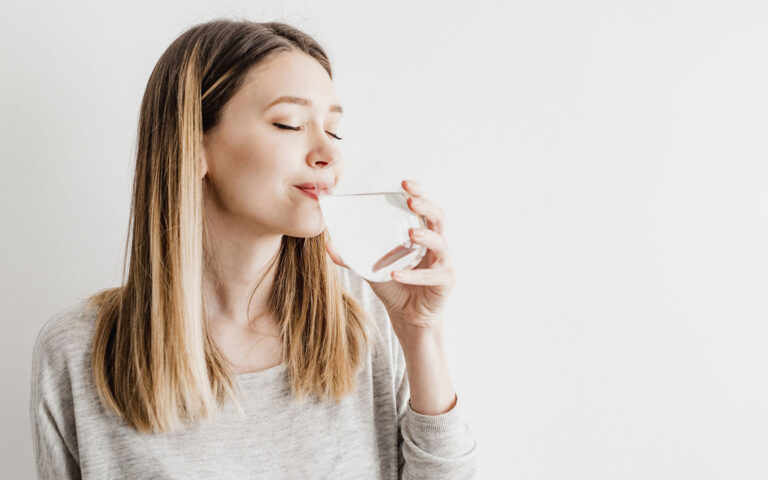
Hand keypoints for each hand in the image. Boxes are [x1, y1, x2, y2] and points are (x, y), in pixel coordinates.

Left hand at [325, 179, 455, 340]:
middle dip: (426, 206)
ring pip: (440, 244)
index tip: (404, 183)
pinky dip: (413, 275)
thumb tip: (327, 244)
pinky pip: (431, 276)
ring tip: (410, 233)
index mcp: (421, 233)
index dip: (418, 192)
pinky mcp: (445, 282)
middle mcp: (436, 244)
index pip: (423, 207)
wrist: (409, 317)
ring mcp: (443, 263)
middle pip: (438, 218)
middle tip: (410, 200)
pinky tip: (396, 275)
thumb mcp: (371, 268)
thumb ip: (352, 257)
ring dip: (426, 237)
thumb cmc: (395, 286)